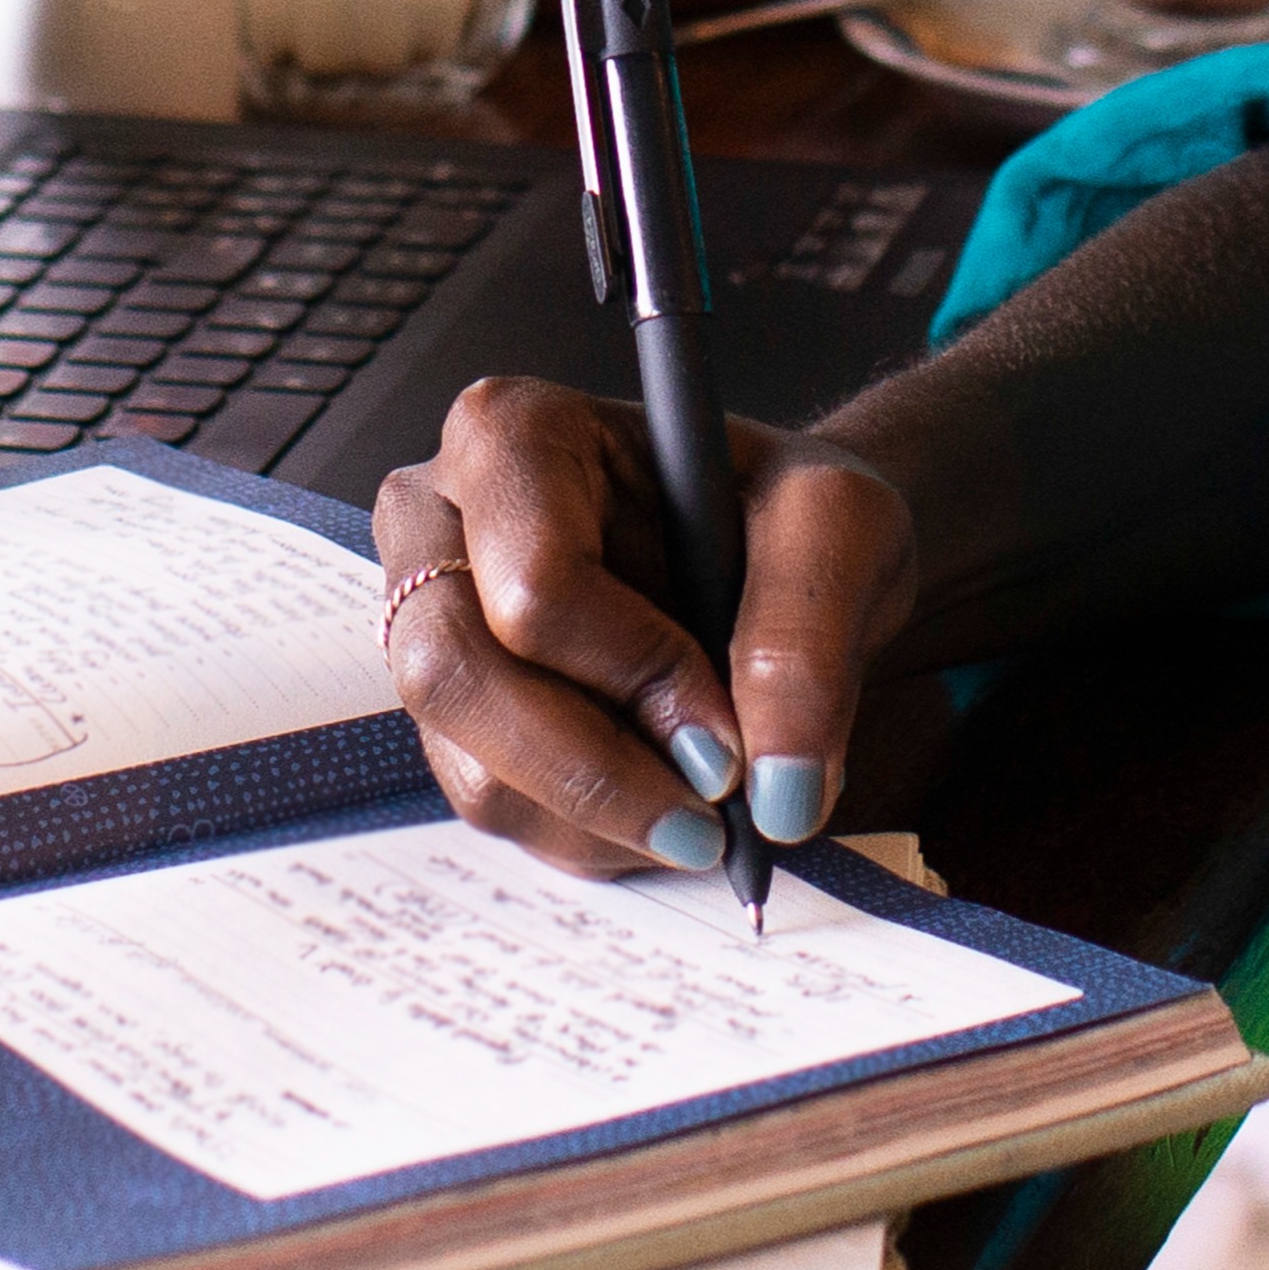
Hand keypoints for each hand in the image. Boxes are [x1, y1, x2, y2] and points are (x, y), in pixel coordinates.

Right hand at [372, 379, 920, 876]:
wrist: (776, 555)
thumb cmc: (785, 511)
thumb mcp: (840, 526)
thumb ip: (807, 640)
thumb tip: (776, 789)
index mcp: (513, 433)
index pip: (534, 580)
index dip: (633, 673)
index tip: (727, 738)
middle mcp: (438, 521)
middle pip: (457, 674)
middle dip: (593, 772)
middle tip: (708, 825)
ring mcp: (429, 625)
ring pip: (472, 763)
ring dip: (600, 821)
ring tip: (706, 820)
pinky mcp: (454, 713)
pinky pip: (495, 804)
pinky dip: (590, 835)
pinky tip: (664, 809)